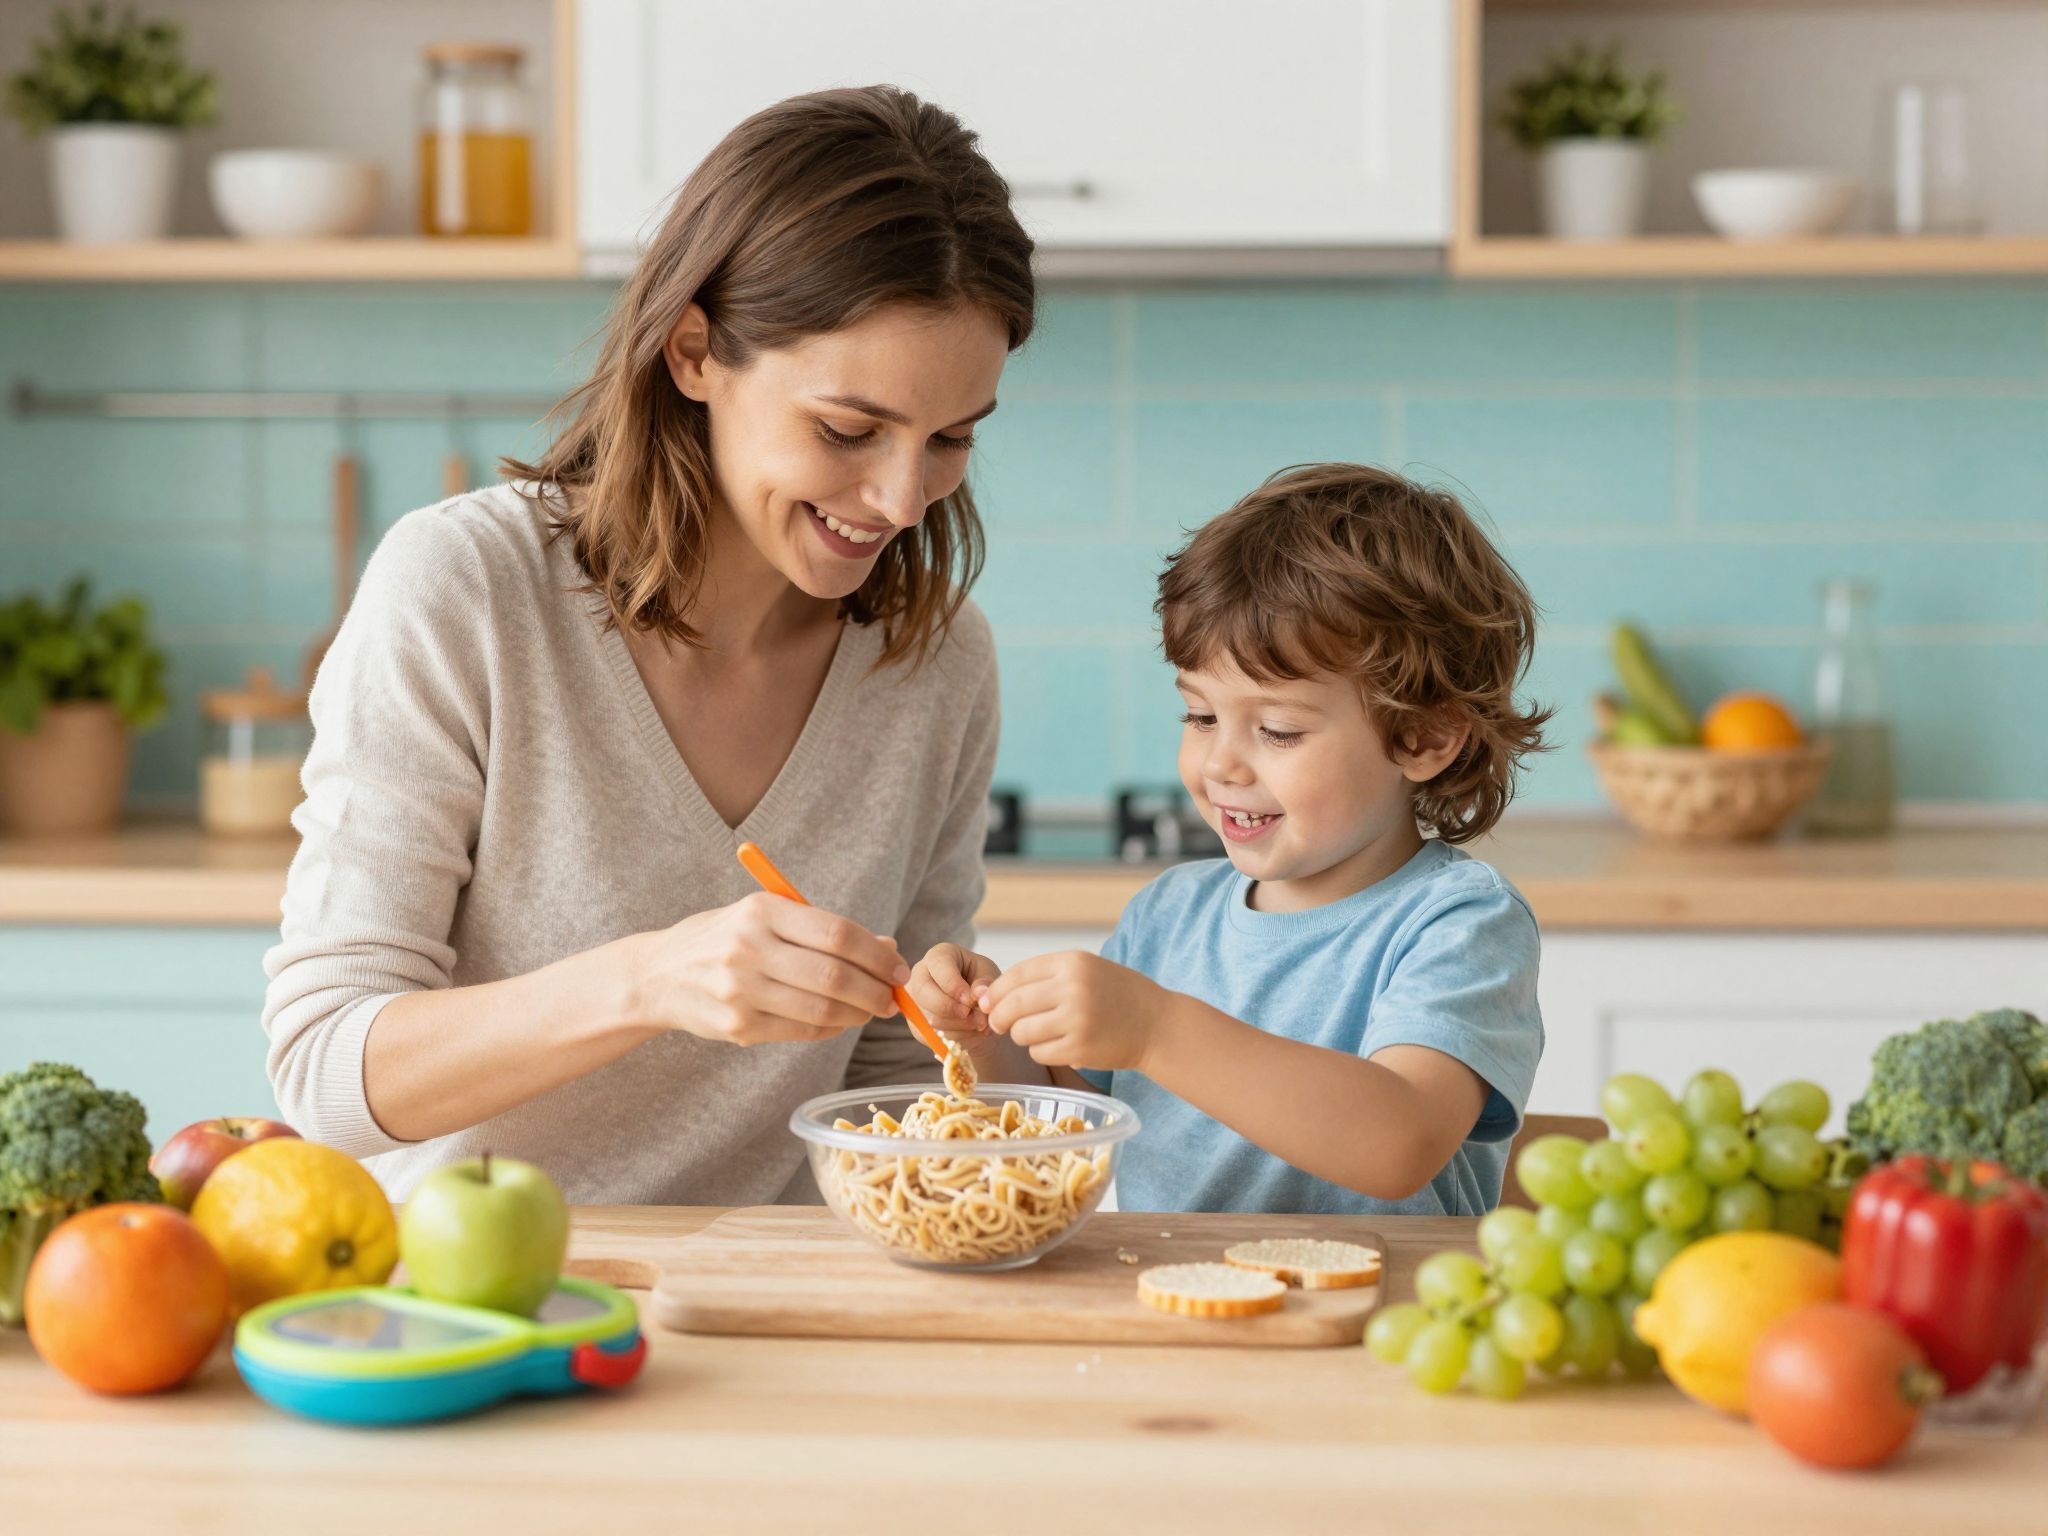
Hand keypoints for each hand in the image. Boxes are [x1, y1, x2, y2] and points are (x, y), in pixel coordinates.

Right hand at [626, 892, 909, 1046]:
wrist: (657, 976)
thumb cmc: (723, 939)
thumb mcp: (765, 916)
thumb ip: (822, 930)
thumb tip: (887, 948)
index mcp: (761, 911)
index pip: (838, 933)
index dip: (877, 954)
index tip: (899, 967)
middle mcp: (749, 949)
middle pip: (834, 976)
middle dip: (876, 989)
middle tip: (893, 995)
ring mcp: (741, 991)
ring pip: (822, 1009)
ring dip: (859, 1013)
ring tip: (873, 1009)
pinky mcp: (738, 1027)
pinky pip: (802, 1030)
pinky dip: (831, 1027)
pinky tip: (841, 1020)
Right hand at [907, 943, 1001, 1041]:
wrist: (977, 1008)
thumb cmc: (981, 983)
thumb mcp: (989, 975)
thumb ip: (986, 982)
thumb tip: (978, 993)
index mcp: (939, 956)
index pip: (938, 965)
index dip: (953, 985)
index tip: (970, 1000)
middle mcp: (920, 975)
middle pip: (923, 992)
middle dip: (951, 1008)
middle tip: (976, 1016)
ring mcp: (915, 1001)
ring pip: (930, 1018)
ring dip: (960, 1026)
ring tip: (981, 1023)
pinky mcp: (917, 1025)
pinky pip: (934, 1036)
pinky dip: (958, 1038)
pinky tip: (971, 1031)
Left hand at [978, 951, 1166, 1072]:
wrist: (1157, 1024)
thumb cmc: (1116, 995)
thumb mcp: (1085, 969)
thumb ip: (1042, 977)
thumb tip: (989, 996)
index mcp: (1072, 962)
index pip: (1016, 974)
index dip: (997, 992)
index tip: (989, 1003)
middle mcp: (1073, 987)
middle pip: (1013, 1005)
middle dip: (999, 1017)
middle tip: (1000, 1024)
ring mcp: (1077, 1019)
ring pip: (1022, 1032)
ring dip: (1022, 1036)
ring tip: (1039, 1034)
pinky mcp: (1080, 1049)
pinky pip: (1039, 1053)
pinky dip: (1041, 1052)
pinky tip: (1058, 1046)